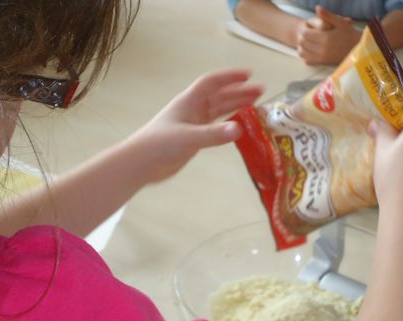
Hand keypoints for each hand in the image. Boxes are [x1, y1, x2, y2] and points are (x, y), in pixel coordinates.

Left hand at [128, 69, 262, 181]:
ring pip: (219, 110)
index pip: (213, 83)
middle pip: (220, 95)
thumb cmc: (160, 144)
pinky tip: (240, 126)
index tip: (249, 75)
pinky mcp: (194, 138)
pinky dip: (229, 124)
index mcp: (189, 101)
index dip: (230, 77)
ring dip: (236, 106)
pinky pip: (216, 126)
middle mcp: (193, 109)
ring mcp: (194, 123)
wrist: (142, 163)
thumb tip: (239, 129)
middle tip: (260, 91)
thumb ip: (214, 134)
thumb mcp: (188, 138)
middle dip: (239, 92)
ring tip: (256, 104)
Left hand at [295, 6, 360, 64]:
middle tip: (306, 33)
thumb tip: (317, 7)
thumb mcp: (339, 22)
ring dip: (302, 46)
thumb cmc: (349, 34)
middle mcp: (323, 49)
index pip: (306, 34)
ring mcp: (322, 58)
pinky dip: (306, 55)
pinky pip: (308, 60)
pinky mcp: (323, 64)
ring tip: (306, 41)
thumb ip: (327, 15)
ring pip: (303, 52)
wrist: (357, 49)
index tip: (307, 26)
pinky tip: (310, 50)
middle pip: (303, 43)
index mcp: (326, 38)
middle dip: (302, 37)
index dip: (304, 29)